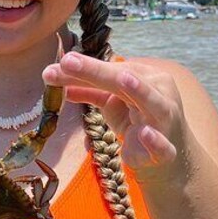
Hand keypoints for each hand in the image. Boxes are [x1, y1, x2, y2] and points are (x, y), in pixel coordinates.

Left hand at [42, 52, 187, 182]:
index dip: (80, 69)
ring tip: (124, 80)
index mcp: (143, 76)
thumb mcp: (110, 102)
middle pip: (123, 79)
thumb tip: (53, 74)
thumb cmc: (137, 119)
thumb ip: (85, 89)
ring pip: (152, 102)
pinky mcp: (166, 149)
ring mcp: (164, 119)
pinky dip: (155, 140)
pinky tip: (145, 134)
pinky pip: (163, 145)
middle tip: (67, 62)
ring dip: (140, 90)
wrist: (164, 156)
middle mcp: (157, 92)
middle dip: (95, 71)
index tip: (51, 70)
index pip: (108, 69)